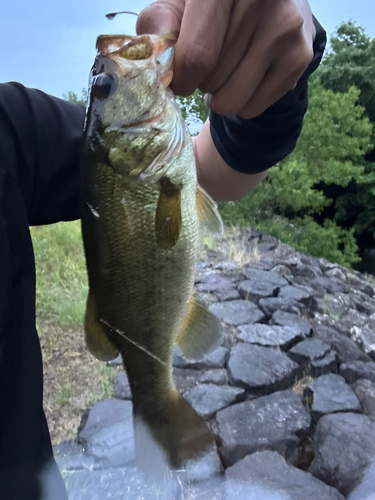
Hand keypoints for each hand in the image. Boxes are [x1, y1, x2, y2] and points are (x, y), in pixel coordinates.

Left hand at [137, 0, 315, 118]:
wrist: (271, 3)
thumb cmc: (214, 9)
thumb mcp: (180, 7)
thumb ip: (160, 24)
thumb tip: (155, 52)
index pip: (196, 56)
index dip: (182, 78)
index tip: (181, 78)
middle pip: (212, 81)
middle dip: (203, 82)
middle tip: (213, 61)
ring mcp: (286, 27)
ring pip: (232, 101)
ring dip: (221, 95)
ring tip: (229, 69)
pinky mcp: (300, 56)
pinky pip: (253, 108)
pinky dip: (243, 102)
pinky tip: (249, 74)